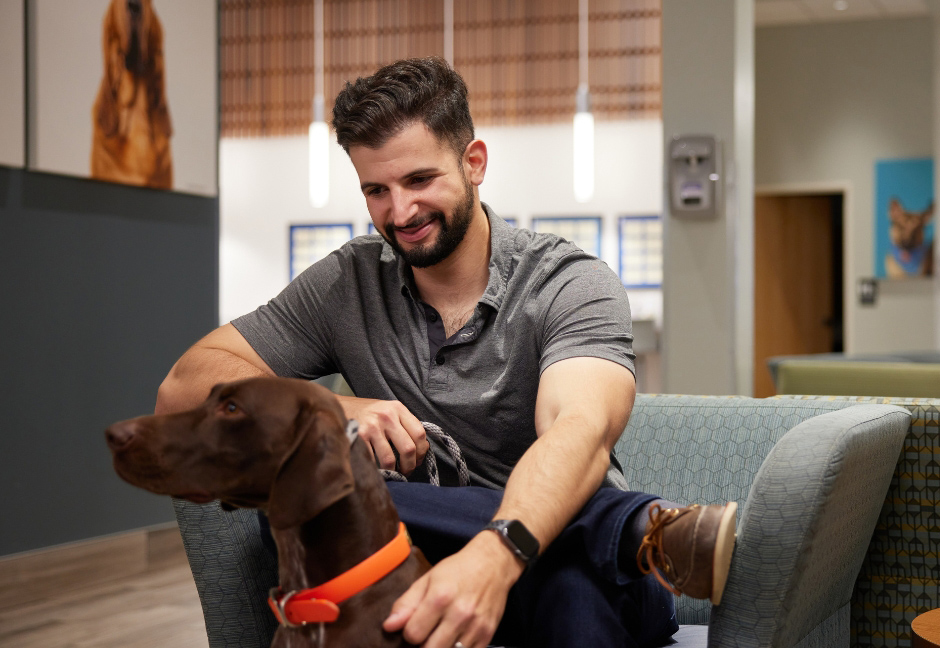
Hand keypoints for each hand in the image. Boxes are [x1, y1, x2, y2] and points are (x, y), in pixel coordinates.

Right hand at [353, 399, 427, 473]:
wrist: (338, 407)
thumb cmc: (367, 413)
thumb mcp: (389, 410)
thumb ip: (404, 425)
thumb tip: (420, 451)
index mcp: (398, 408)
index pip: (420, 434)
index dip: (421, 452)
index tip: (417, 460)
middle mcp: (387, 416)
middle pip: (408, 448)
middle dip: (409, 466)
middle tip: (406, 471)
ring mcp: (372, 427)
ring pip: (389, 459)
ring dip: (393, 472)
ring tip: (392, 473)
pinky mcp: (358, 437)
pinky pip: (372, 461)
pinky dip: (376, 470)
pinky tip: (377, 470)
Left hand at [383, 531, 523, 647]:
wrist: (493, 564)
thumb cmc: (458, 570)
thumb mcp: (428, 579)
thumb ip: (407, 603)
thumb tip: (389, 626)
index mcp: (440, 597)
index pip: (412, 634)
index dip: (408, 632)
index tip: (414, 625)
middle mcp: (459, 614)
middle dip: (423, 644)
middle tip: (426, 633)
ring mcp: (475, 626)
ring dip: (440, 647)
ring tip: (440, 634)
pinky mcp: (487, 635)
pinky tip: (455, 638)